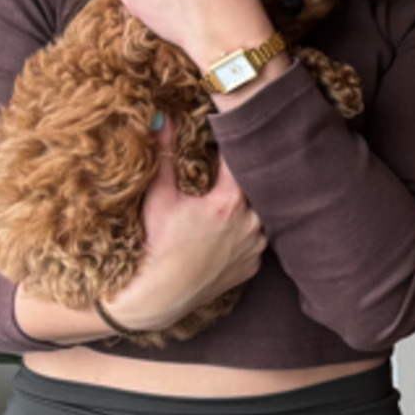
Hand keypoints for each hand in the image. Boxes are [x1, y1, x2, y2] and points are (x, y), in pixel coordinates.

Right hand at [100, 131, 265, 333]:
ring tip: (227, 199)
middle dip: (243, 176)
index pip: (242, 161)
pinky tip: (226, 231)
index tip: (228, 135)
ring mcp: (254, 248)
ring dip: (246, 206)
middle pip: (255, 188)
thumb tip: (161, 116)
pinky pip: (255, 241)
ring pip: (259, 215)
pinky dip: (245, 233)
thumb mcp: (158, 197)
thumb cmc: (155, 245)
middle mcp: (251, 225)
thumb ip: (163, 154)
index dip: (234, 145)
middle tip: (227, 168)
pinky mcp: (252, 267)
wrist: (156, 298)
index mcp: (230, 203)